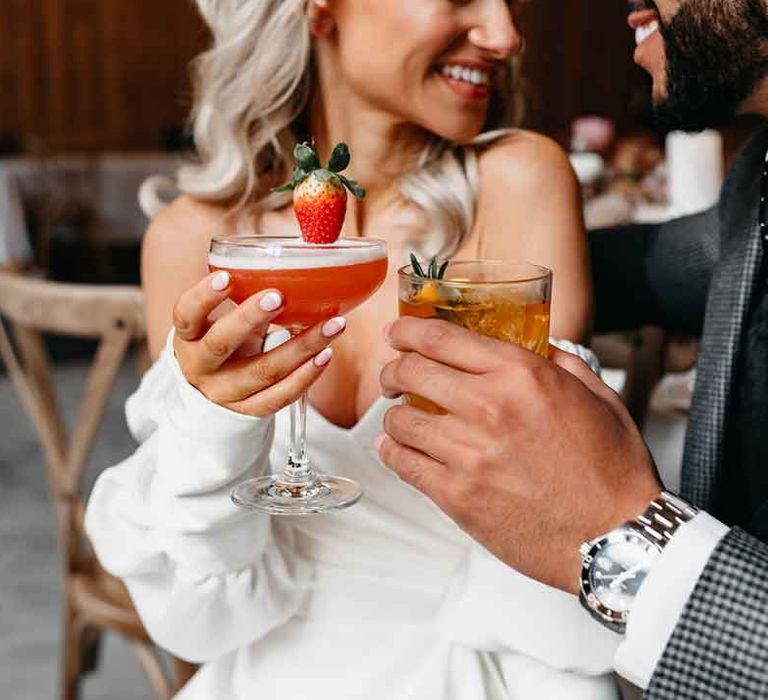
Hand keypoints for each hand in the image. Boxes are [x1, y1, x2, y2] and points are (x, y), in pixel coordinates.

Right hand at [172, 270, 345, 416]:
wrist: (212, 395)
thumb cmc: (224, 342)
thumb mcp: (219, 320)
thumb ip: (243, 296)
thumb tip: (290, 262)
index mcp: (188, 338)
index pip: (186, 315)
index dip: (204, 297)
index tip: (227, 276)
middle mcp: (200, 368)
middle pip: (221, 344)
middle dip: (251, 318)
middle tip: (279, 296)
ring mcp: (224, 394)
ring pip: (263, 372)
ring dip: (302, 347)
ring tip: (333, 324)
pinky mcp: (248, 411)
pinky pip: (279, 398)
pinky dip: (306, 376)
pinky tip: (325, 356)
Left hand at [376, 317, 661, 593]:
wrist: (617, 539)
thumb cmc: (612, 471)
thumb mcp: (598, 398)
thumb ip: (561, 364)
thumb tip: (538, 347)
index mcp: (521, 375)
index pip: (440, 338)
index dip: (407, 332)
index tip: (397, 334)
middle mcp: (489, 407)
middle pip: (410, 372)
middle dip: (393, 371)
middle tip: (393, 378)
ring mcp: (468, 453)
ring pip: (400, 420)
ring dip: (395, 415)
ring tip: (402, 418)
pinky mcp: (457, 496)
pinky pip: (403, 464)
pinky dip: (393, 452)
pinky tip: (398, 449)